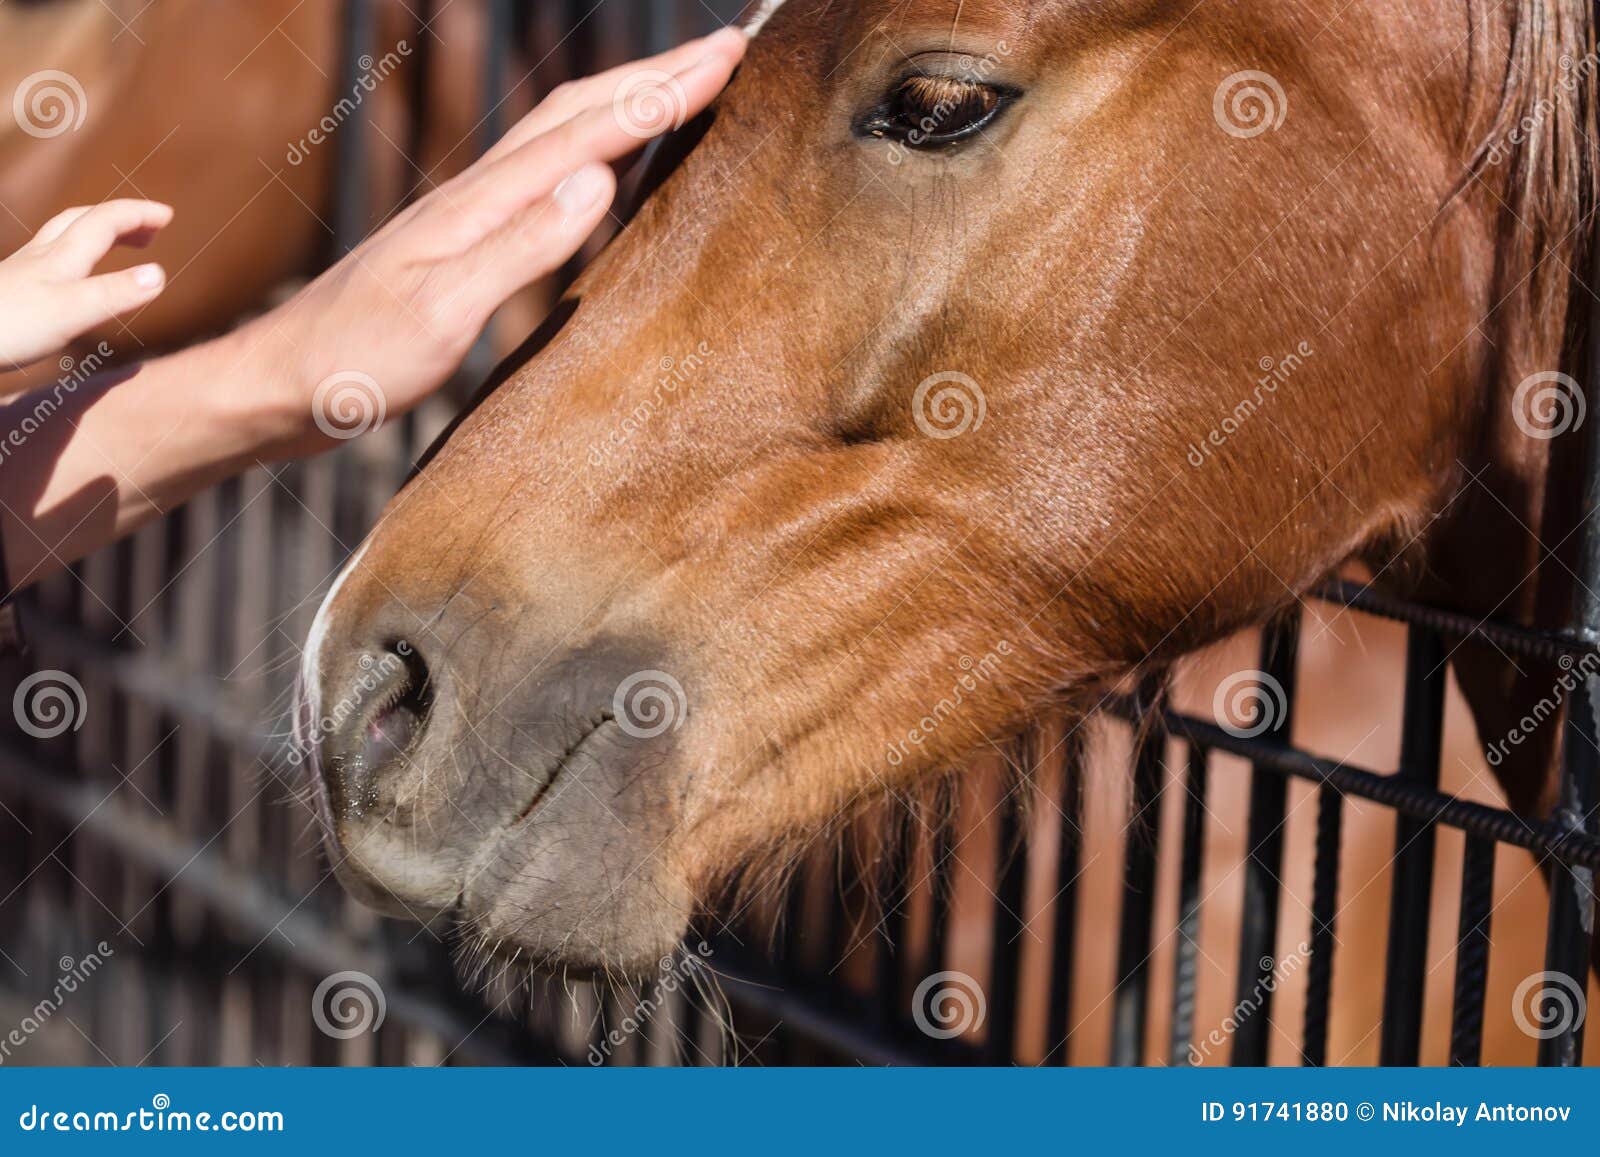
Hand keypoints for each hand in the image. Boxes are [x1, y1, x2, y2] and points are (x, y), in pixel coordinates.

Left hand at [0, 199, 171, 369]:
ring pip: (63, 236)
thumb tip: (160, 274)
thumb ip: (116, 293)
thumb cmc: (11, 327)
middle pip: (83, 220)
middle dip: (119, 217)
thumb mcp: (72, 312)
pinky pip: (50, 260)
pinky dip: (74, 256)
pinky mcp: (13, 290)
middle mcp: (42, 258)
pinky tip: (72, 278)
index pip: (105, 221)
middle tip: (150, 227)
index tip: (168, 216)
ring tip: (119, 245)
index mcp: (62, 258)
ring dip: (96, 232)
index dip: (137, 214)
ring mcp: (24, 272)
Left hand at [240, 26, 746, 456]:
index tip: (728, 58)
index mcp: (480, 204)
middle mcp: (477, 195)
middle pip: (578, 111)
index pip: (590, 131)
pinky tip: (601, 165)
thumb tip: (601, 178)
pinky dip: (590, 149)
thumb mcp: (441, 314)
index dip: (663, 93)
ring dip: (624, 102)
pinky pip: (543, 175)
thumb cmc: (352, 361)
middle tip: (727, 50)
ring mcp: (468, 216)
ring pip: (560, 135)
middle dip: (655, 77)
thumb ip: (520, 247)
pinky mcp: (463, 245)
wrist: (277, 384)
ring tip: (678, 86)